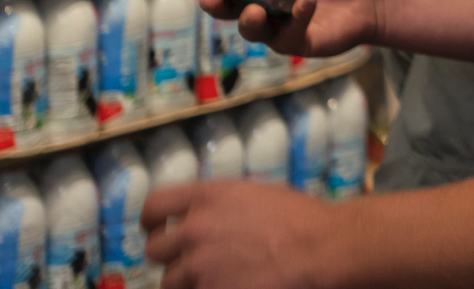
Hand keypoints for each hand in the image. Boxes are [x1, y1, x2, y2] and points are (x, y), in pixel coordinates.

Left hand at [144, 181, 343, 288]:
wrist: (323, 247)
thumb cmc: (301, 219)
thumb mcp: (256, 194)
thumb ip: (220, 204)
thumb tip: (203, 217)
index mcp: (208, 196)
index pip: (154, 205)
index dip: (150, 220)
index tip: (155, 229)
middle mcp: (196, 229)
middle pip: (155, 248)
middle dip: (170, 257)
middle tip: (188, 262)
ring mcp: (200, 265)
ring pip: (169, 281)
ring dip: (186, 281)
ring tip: (212, 278)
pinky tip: (229, 284)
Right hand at [185, 0, 377, 56]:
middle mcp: (259, 2)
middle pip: (224, 9)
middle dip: (212, 3)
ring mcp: (276, 25)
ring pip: (248, 30)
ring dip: (247, 20)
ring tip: (255, 9)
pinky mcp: (296, 41)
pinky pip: (287, 35)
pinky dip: (296, 17)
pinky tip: (308, 1)